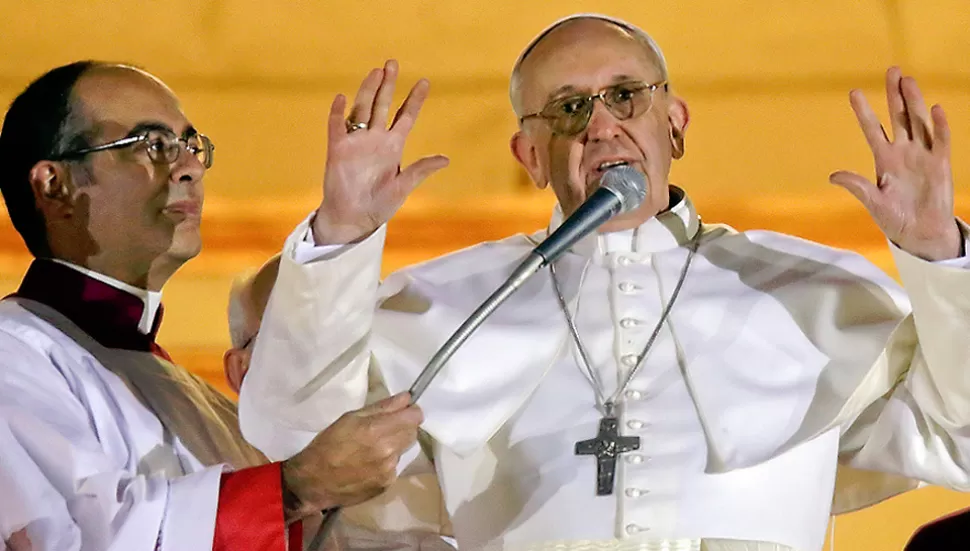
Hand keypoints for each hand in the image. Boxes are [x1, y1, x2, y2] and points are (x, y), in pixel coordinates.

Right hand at [281, 392, 421, 519]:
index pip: (414, 417)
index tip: (404, 412)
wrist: (312, 483)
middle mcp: (387, 450)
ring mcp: (389, 470)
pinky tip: (369, 465)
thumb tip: (407, 397)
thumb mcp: (349, 418)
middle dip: (404, 428)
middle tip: (385, 429)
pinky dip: (387, 463)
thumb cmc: (327, 445)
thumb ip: (382, 407)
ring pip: (404, 450)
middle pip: (413, 433)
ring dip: (394, 446)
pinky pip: (395, 467)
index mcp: (376, 430)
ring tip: (372, 449)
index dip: (411, 412)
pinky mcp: (387, 485)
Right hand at [313, 60, 449, 244]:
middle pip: (382, 105)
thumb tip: (446, 159)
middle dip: (388, 85)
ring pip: (362, 109)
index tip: (424, 82)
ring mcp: (356, 142)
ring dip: (368, 91)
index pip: (405, 117)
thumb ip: (421, 170)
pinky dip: (338, 113)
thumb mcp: (403, 187)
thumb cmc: (379, 205)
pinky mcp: (337, 150)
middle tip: (392, 63)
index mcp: (393, 147)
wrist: (354, 219)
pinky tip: (341, 98)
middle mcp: (375, 139)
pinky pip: (336, 127)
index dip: (414, 100)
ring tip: (375, 72)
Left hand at [830, 67, 960, 260]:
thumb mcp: (873, 202)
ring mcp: (923, 155)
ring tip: (909, 81)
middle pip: (898, 117)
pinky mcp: (940, 164)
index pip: (872, 129)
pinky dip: (939, 126)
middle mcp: (904, 152)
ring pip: (918, 122)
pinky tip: (935, 109)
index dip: (863, 111)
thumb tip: (833, 176)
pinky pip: (940, 141)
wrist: (920, 234)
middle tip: (892, 70)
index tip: (854, 92)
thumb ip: (857, 186)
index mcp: (884, 159)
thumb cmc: (895, 219)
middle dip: (895, 95)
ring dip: (914, 102)